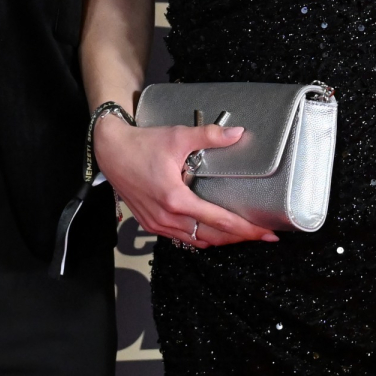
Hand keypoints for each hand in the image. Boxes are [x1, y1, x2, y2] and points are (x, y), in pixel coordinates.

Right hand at [92, 111, 278, 248]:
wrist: (110, 150)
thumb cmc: (141, 144)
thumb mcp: (178, 136)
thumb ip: (209, 136)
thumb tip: (237, 134)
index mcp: (176, 200)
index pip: (219, 221)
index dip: (246, 229)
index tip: (265, 233)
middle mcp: (166, 218)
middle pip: (211, 237)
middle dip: (239, 238)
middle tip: (261, 236)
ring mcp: (157, 224)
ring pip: (196, 241)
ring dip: (220, 239)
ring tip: (240, 234)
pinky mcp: (150, 224)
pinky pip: (181, 238)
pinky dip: (200, 237)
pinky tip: (211, 231)